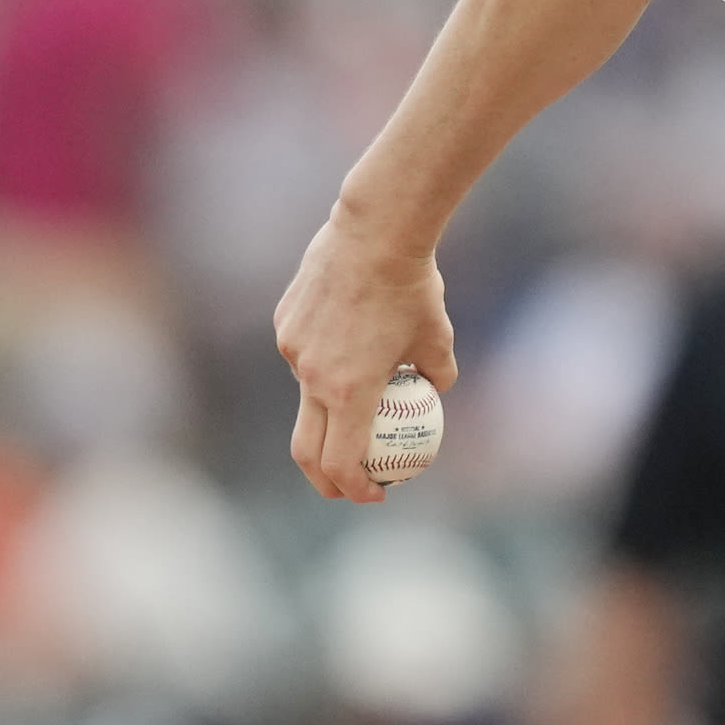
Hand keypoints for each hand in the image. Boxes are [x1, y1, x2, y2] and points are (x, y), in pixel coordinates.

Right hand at [276, 207, 458, 504]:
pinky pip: (303, 354)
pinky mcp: (285, 323)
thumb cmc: (414, 288)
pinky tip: (350, 333)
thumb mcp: (439, 340)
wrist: (375, 231)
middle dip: (325, 478)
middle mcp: (312, 376)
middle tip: (349, 484)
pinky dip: (324, 361)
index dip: (356, 488)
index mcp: (350, 392)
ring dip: (330, 407)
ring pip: (307, 393)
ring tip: (362, 387)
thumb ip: (436, 375)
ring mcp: (293, 350)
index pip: (342, 463)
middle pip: (306, 448)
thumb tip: (432, 392)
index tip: (376, 493)